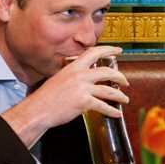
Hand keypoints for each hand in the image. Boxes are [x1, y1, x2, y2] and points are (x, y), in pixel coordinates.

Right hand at [1, 46, 129, 146]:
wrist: (38, 110)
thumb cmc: (46, 98)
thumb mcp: (59, 79)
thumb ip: (73, 76)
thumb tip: (85, 78)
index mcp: (73, 67)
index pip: (94, 52)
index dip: (109, 50)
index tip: (118, 50)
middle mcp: (79, 75)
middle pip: (107, 71)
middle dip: (120, 76)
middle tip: (126, 81)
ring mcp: (82, 88)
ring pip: (108, 90)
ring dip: (119, 96)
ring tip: (125, 99)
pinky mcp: (84, 102)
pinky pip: (103, 106)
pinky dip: (112, 111)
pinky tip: (116, 113)